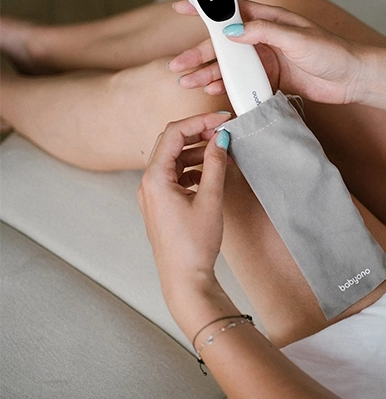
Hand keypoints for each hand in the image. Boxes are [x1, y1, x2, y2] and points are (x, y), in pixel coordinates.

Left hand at [137, 112, 230, 318]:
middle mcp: (148, 183)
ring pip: (174, 159)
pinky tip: (209, 172)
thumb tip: (220, 138)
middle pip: (171, 143)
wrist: (185, 279)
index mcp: (155, 178)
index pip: (174, 133)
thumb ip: (214, 163)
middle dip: (197, 134)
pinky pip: (175, 175)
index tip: (221, 119)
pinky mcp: (161, 203)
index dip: (199, 121)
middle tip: (222, 131)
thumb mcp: (210, 199)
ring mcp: (153, 194)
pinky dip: (192, 168)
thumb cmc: (193, 245)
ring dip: (196, 152)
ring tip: (220, 151)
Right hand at [169, 0, 363, 104]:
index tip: (182, 6)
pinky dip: (227, 86)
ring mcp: (267, 60)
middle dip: (199, 54)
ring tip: (188, 83)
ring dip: (208, 73)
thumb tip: (231, 31)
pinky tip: (212, 90)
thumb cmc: (331, 52)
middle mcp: (264, 39)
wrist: (351, 78)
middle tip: (178, 66)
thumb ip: (264, 32)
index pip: (231, 10)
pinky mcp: (272, 79)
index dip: (206, 9)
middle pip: (224, 45)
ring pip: (230, 66)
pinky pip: (244, 82)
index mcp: (269, 20)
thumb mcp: (296, 38)